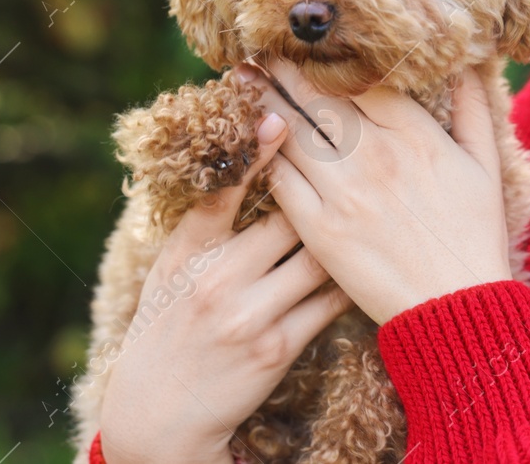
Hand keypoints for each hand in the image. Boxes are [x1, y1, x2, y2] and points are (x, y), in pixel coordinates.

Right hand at [98, 108, 354, 463]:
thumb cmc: (167, 326)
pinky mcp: (277, 349)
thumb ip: (206, 218)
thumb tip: (245, 159)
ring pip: (318, 256)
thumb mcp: (172, 266)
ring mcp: (250, 316)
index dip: (254, 151)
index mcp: (190, 251)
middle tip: (356, 166)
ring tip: (372, 212)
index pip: (224, 189)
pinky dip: (349, 280)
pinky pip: (328, 302)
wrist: (157, 414)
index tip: (278, 116)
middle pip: (289, 216)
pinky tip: (367, 264)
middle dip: (324, 190)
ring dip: (346, 236)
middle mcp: (218, 279)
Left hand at [249, 58, 513, 324]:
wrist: (457, 308)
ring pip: (293, 132)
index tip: (311, 46)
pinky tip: (251, 141)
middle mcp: (377, 154)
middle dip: (287, 71)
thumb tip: (471, 64)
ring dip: (266, 103)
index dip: (332, 60)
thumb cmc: (476, 237)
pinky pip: (282, 180)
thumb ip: (474, 110)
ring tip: (244, 81)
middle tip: (260, 51)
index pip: (363, 80)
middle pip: (319, 98)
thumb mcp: (485, 166)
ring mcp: (345, 191)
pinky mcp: (321, 229)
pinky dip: (264, 156)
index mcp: (416, 135)